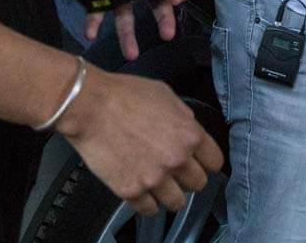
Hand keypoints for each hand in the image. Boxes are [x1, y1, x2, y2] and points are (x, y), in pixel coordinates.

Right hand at [58, 69, 222, 215]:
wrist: (90, 106)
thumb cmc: (124, 95)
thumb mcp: (166, 95)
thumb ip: (184, 117)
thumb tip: (190, 130)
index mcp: (189, 135)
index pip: (215, 162)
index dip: (207, 162)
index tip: (201, 163)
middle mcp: (176, 160)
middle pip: (198, 184)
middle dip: (188, 178)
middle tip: (176, 172)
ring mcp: (154, 178)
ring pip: (177, 203)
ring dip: (170, 194)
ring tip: (159, 185)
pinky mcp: (131, 191)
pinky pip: (149, 210)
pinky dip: (147, 203)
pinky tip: (143, 191)